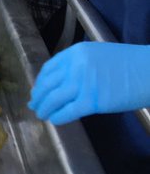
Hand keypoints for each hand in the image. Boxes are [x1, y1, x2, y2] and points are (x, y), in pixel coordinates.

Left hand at [28, 42, 149, 124]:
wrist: (149, 71)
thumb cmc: (128, 64)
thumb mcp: (97, 55)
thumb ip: (78, 65)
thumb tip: (62, 82)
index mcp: (75, 53)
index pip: (49, 69)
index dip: (40, 82)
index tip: (37, 90)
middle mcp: (75, 66)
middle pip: (48, 84)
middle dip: (39, 96)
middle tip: (34, 105)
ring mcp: (83, 83)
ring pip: (54, 99)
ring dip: (45, 108)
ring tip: (42, 114)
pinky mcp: (92, 101)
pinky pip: (68, 111)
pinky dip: (58, 117)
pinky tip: (55, 120)